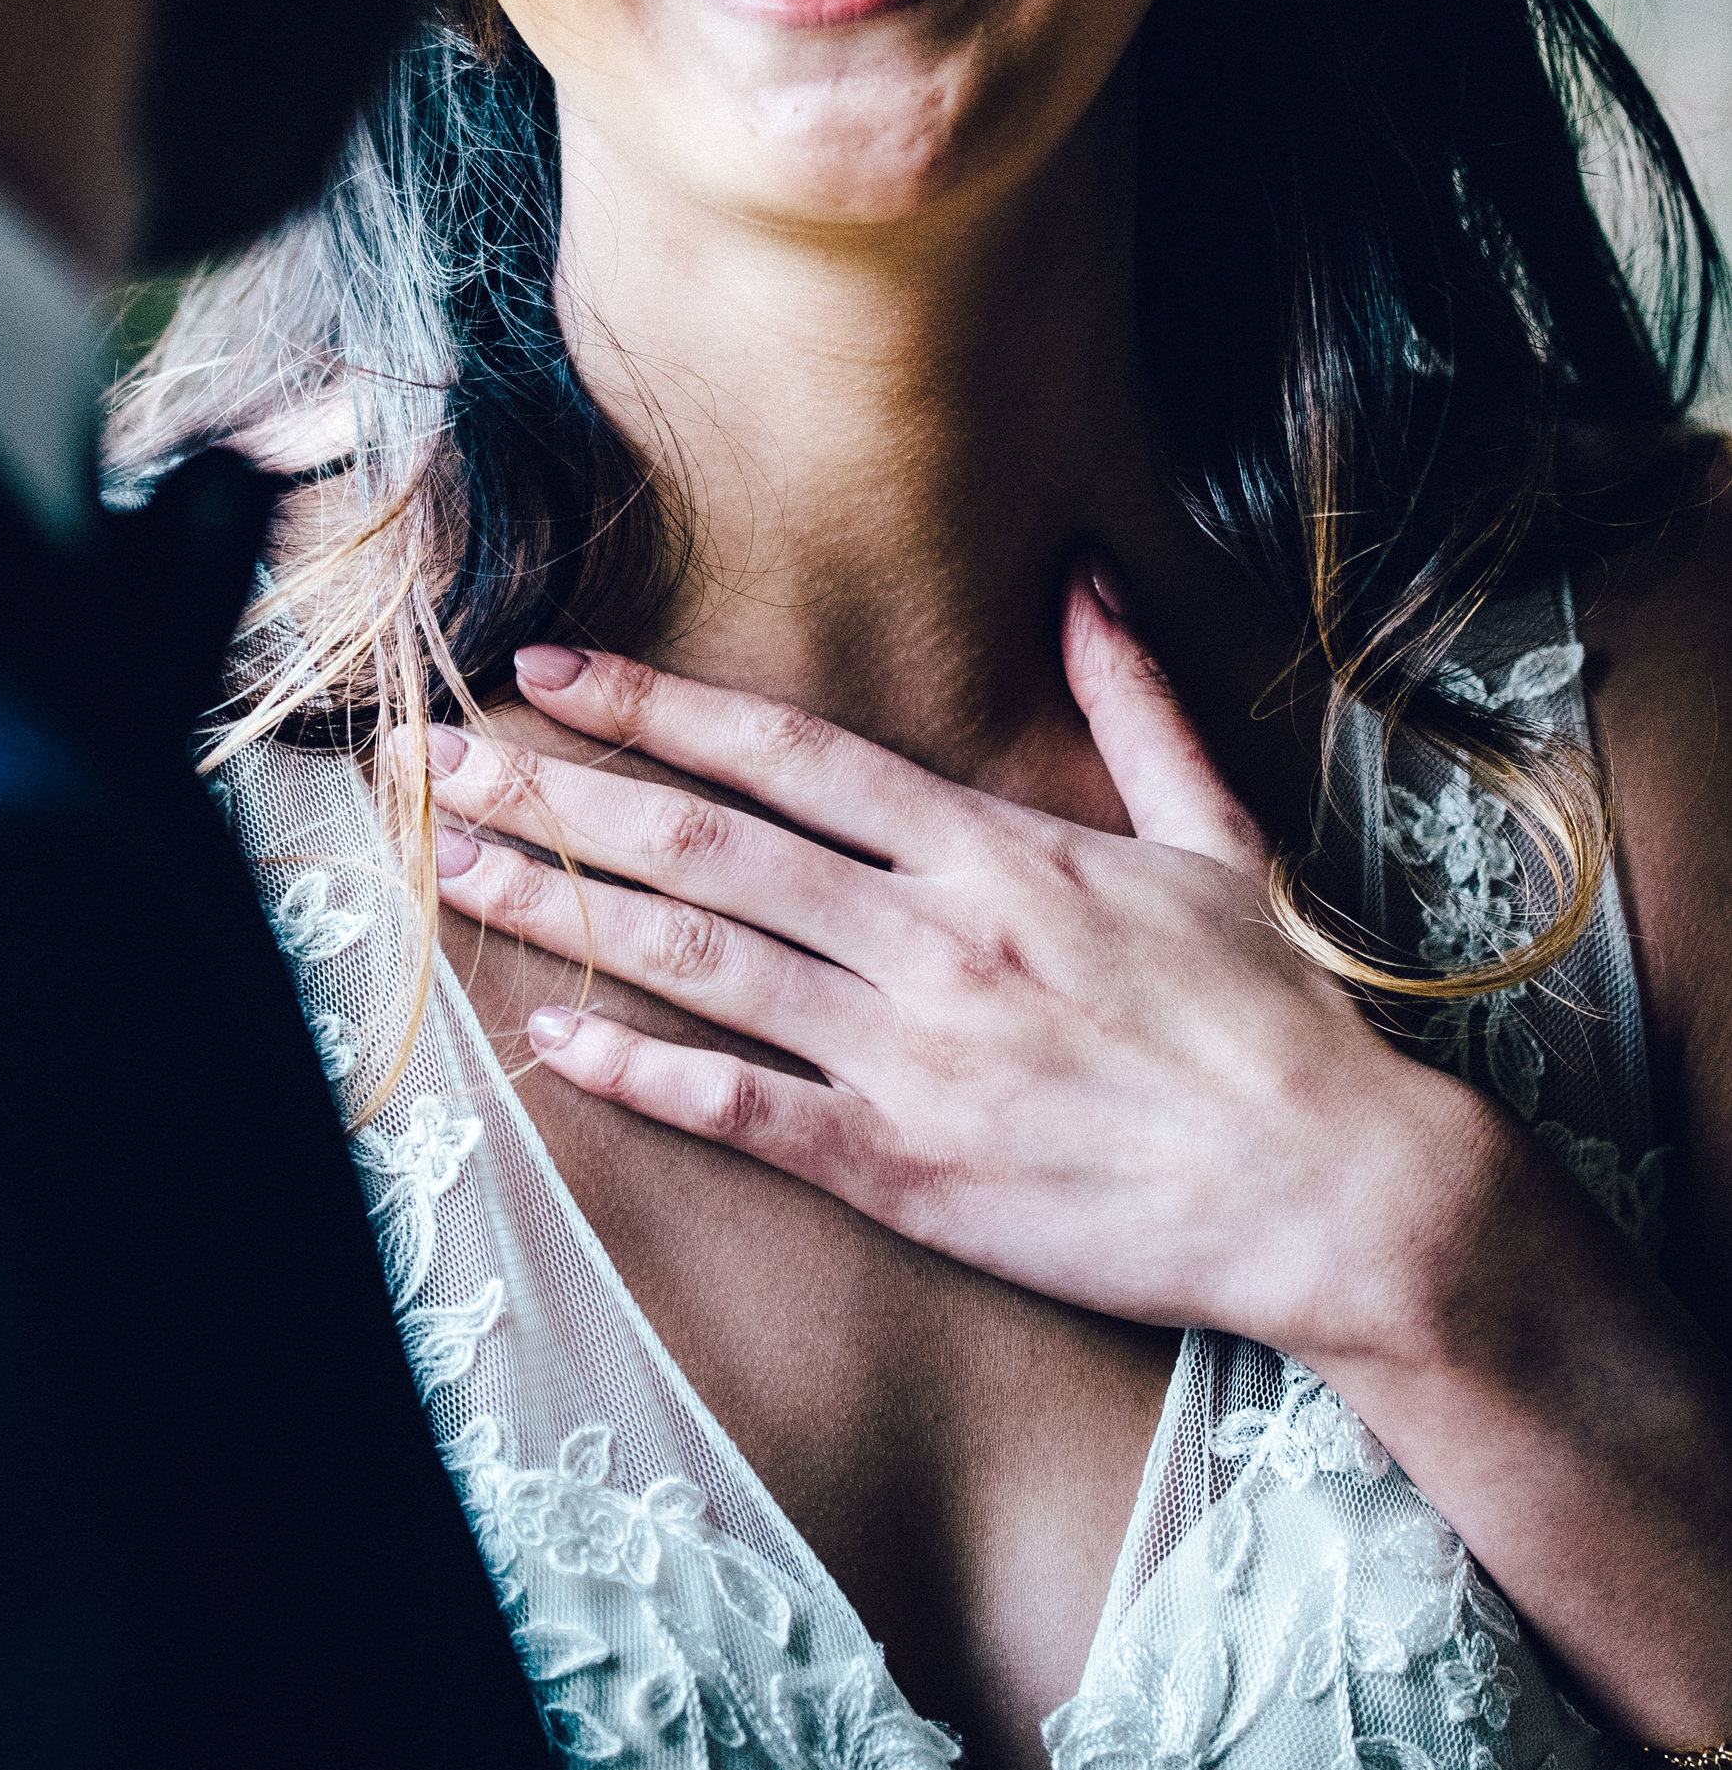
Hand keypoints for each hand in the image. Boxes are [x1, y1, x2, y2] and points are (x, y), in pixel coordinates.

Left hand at [415, 574, 1493, 1382]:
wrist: (1336, 1189)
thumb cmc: (1275, 1018)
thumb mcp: (1215, 835)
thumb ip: (1132, 704)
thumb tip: (1083, 580)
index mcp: (993, 849)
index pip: (786, 757)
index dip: (655, 708)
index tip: (549, 668)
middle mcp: (930, 937)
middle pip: (704, 846)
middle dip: (555, 795)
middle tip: (431, 761)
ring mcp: (910, 1057)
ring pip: (699, 963)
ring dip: (562, 908)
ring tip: (449, 869)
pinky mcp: (906, 1169)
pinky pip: (746, 1111)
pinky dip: (643, 1072)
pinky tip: (552, 1034)